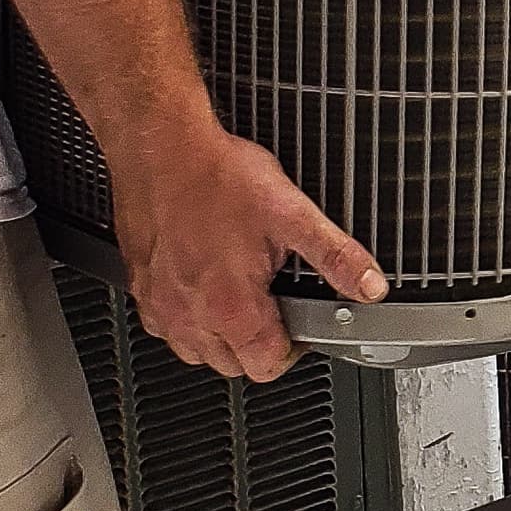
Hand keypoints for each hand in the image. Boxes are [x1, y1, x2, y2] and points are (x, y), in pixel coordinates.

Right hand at [107, 123, 387, 381]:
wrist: (161, 144)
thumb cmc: (216, 174)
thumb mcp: (292, 213)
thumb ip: (336, 256)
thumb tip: (370, 286)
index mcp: (230, 306)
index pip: (268, 366)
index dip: (295, 350)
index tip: (301, 323)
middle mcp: (189, 314)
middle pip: (233, 365)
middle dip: (259, 345)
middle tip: (275, 303)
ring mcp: (160, 304)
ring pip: (197, 352)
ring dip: (222, 337)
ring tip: (241, 295)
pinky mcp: (140, 287)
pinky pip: (166, 326)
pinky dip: (188, 318)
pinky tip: (204, 284)